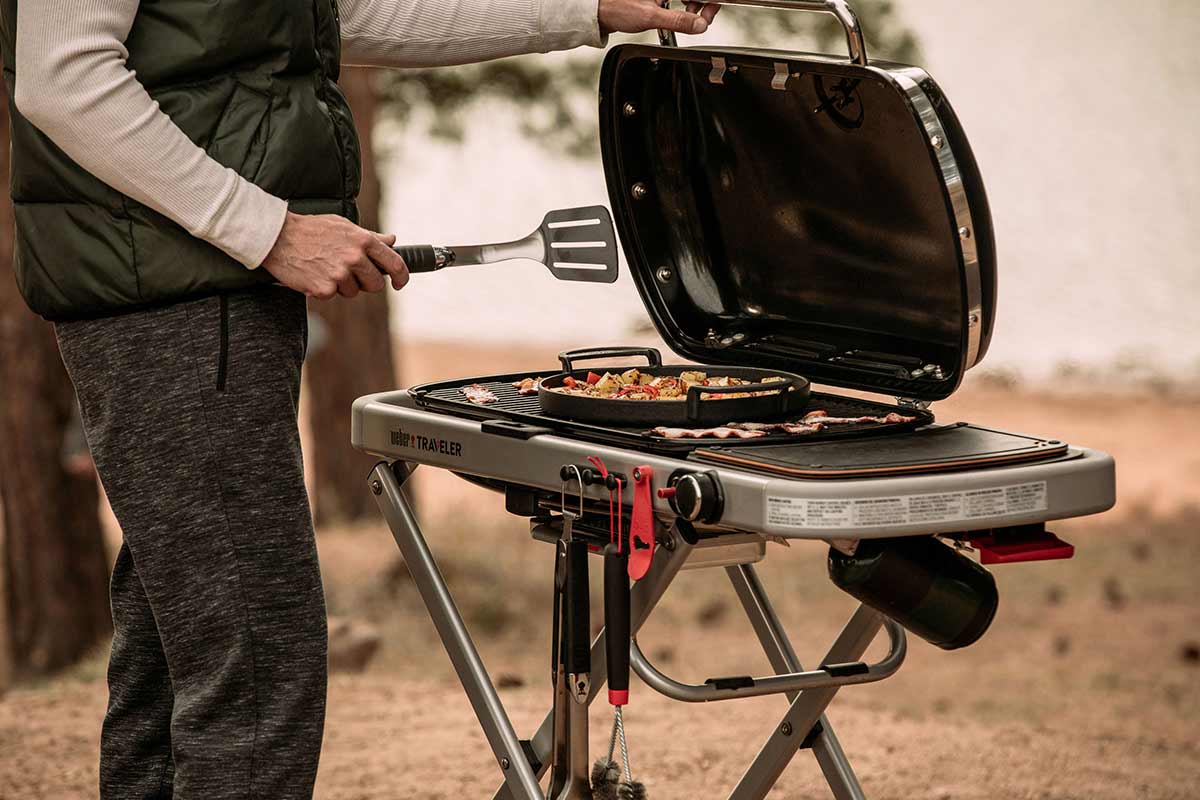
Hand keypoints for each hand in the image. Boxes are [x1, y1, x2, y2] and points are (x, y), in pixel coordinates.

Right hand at [262, 212, 409, 299]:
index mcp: (363, 240)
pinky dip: (324, 289)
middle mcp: (354, 258)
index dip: (401, 277)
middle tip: (350, 274)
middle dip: (367, 283)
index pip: (394, 264)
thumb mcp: (342, 225)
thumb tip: (391, 240)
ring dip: (342, 285)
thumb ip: (369, 236)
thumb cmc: (310, 229)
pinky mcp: (324, 289)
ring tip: (325, 268)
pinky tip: (313, 274)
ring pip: (353, 292)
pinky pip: (332, 295)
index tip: (399, 283)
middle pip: (375, 284)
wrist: (276, 237)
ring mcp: (339, 275)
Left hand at [599, 0, 719, 36]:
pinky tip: (679, 16)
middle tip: (700, 20)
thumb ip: (678, 20)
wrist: (600, 12)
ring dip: (693, 8)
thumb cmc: (618, 7)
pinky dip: (683, 9)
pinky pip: (679, 1)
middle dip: (702, 5)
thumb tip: (699, 25)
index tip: (710, 13)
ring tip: (688, 19)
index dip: (708, 1)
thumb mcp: (651, 16)